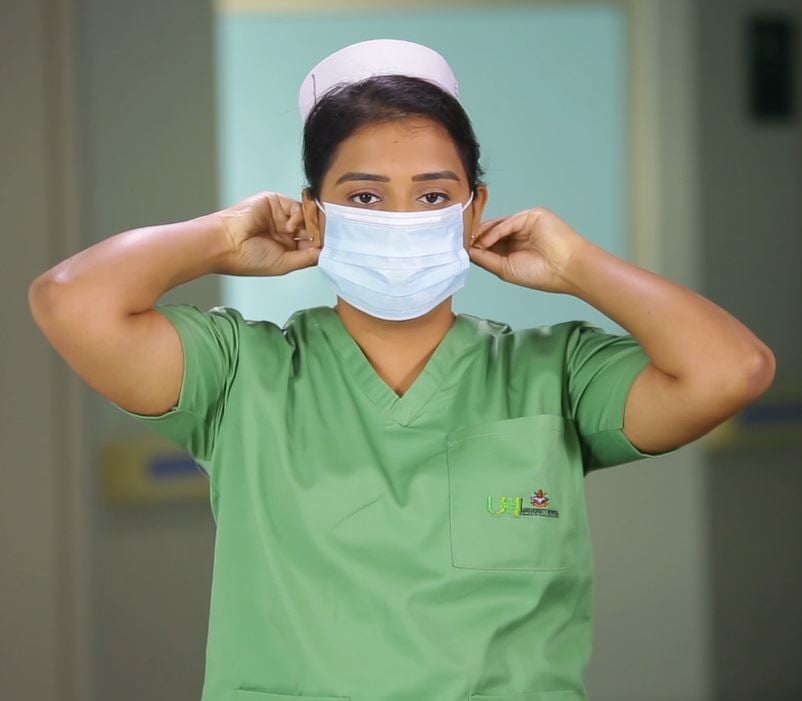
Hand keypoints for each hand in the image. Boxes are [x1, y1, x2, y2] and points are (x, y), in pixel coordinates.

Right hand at [217, 191, 320, 275]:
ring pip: (306, 216)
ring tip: (302, 234)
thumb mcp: (284, 264)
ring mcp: (281, 216)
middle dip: (320, 232)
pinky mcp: (276, 202)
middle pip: (311, 228)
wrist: (228, 243)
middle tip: (327, 236)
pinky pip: (296, 206)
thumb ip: (306, 258)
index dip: (322, 244)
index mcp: (287, 248)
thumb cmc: (250, 258)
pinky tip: (289, 227)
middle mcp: (285, 232)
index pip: (311, 244)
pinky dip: (299, 215)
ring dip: (310, 224)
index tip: (333, 247)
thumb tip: (325, 253)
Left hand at [468, 207, 588, 293]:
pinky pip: (508, 222)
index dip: (475, 246)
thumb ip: (486, 258)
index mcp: (513, 247)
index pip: (489, 243)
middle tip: (459, 244)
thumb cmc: (541, 274)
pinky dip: (494, 232)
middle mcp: (518, 233)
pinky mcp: (532, 215)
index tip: (458, 251)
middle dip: (475, 238)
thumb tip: (467, 251)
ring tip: (469, 244)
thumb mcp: (505, 269)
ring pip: (497, 225)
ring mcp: (525, 223)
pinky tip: (484, 242)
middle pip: (491, 231)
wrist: (567, 269)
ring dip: (482, 235)